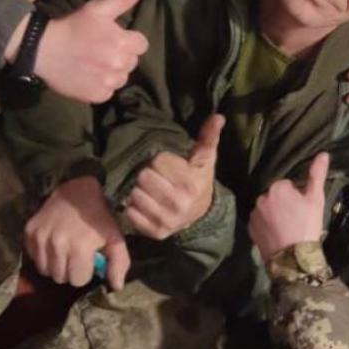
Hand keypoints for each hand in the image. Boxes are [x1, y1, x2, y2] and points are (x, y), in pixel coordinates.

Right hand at [25, 176, 129, 289]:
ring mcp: (41, 237)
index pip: (77, 280)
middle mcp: (57, 244)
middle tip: (75, 256)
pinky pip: (33, 257)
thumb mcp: (115, 238)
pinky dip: (43, 255)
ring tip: (64, 251)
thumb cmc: (99, 217)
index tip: (87, 261)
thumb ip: (118, 263)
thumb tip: (116, 287)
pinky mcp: (29, 231)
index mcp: (80, 247)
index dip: (84, 273)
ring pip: (45, 270)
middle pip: (60, 278)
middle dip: (69, 270)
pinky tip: (52, 243)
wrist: (77, 190)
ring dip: (55, 265)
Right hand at [34, 0, 148, 102]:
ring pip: (122, 78)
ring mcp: (108, 82)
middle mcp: (119, 64)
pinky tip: (89, 75)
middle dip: (121, 55)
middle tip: (101, 49)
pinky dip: (101, 85)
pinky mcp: (98, 96)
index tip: (112, 37)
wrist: (44, 49)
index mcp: (122, 42)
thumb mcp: (98, 8)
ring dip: (113, 72)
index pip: (141, 45)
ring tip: (94, 63)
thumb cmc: (73, 26)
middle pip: (132, 62)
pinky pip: (109, 91)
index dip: (128, 40)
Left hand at [126, 114, 224, 239]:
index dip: (159, 160)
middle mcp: (179, 203)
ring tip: (148, 189)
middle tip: (155, 177)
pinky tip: (143, 203)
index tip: (165, 165)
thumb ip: (208, 137)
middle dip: (147, 173)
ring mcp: (166, 220)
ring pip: (135, 194)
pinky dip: (133, 207)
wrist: (201, 216)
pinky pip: (130, 213)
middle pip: (144, 176)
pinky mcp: (155, 232)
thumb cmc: (198, 182)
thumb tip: (218, 116)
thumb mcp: (205, 159)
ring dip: (138, 190)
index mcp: (191, 182)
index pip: (158, 160)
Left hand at [248, 152, 329, 262]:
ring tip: (286, 228)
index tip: (302, 209)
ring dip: (274, 213)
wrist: (293, 258)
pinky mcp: (250, 228)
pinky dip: (266, 224)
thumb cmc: (307, 226)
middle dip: (284, 204)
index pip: (287, 185)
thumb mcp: (316, 199)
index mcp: (277, 188)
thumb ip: (317, 175)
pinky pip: (260, 221)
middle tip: (296, 219)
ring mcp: (254, 213)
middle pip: (275, 196)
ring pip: (267, 208)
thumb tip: (323, 153)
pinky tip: (277, 233)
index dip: (297, 196)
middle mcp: (261, 197)